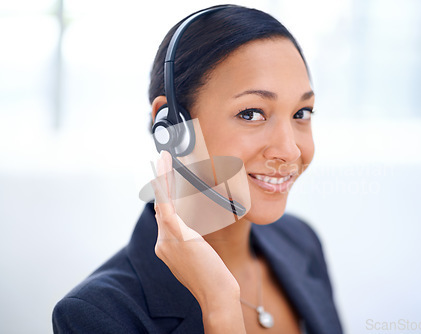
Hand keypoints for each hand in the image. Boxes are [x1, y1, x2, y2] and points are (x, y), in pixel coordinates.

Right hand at [151, 151, 245, 332]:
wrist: (216, 294)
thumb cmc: (214, 277)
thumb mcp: (199, 255)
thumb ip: (190, 240)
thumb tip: (193, 228)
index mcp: (166, 246)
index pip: (164, 215)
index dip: (164, 194)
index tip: (165, 177)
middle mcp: (162, 242)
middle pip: (161, 205)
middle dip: (162, 181)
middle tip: (163, 159)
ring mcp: (166, 239)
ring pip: (162, 201)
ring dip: (162, 177)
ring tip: (164, 158)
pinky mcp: (175, 235)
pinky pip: (166, 204)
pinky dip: (164, 184)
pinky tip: (164, 168)